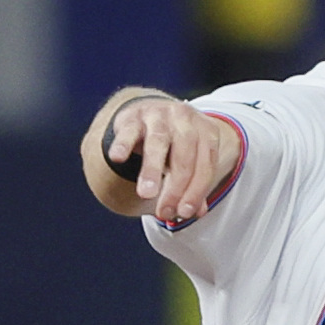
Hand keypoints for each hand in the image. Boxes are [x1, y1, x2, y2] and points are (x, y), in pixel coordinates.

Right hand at [83, 88, 241, 227]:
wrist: (150, 111)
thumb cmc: (174, 144)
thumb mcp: (188, 163)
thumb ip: (193, 187)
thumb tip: (195, 213)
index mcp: (206, 131)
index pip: (205, 166)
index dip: (195, 192)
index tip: (183, 213)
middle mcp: (185, 119)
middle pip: (184, 156)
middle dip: (176, 188)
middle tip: (164, 212)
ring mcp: (159, 115)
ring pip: (158, 142)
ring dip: (152, 170)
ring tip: (146, 194)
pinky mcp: (133, 116)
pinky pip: (128, 131)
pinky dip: (123, 144)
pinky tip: (118, 158)